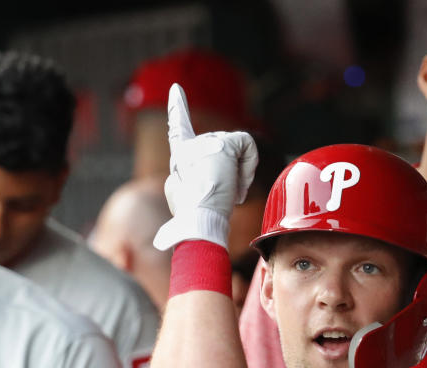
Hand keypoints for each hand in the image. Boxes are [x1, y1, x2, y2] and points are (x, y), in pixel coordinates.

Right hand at [153, 83, 257, 250]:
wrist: (198, 219)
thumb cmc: (194, 218)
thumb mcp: (189, 201)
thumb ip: (196, 185)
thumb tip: (199, 201)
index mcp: (180, 161)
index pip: (178, 131)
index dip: (176, 109)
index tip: (176, 89)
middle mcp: (188, 147)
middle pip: (225, 150)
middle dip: (233, 172)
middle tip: (228, 196)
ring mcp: (203, 143)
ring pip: (238, 150)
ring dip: (241, 174)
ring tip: (230, 193)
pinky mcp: (221, 144)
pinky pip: (248, 145)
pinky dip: (250, 166)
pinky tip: (239, 183)